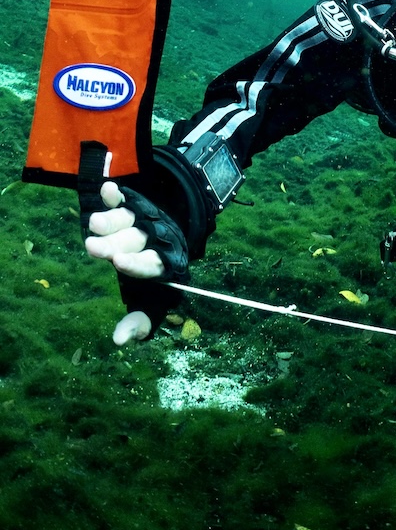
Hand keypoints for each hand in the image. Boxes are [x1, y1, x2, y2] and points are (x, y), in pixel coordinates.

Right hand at [84, 180, 183, 345]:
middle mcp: (154, 240)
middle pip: (135, 240)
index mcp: (162, 265)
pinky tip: (107, 189)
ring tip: (93, 223)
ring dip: (111, 220)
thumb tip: (119, 340)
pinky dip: (116, 195)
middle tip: (91, 246)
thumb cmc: (154, 282)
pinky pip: (126, 199)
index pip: (152, 263)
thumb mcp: (151, 303)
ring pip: (129, 219)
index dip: (137, 263)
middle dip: (114, 243)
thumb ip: (139, 321)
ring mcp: (143, 221)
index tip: (119, 263)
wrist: (170, 243)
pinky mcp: (133, 206)